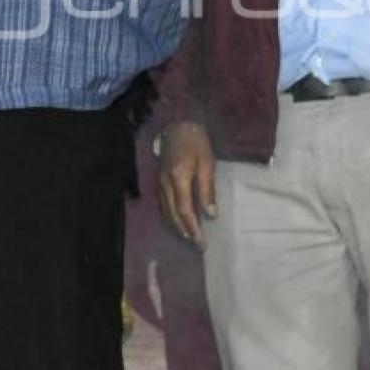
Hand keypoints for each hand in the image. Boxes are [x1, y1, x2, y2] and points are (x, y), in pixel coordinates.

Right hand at [157, 121, 215, 246]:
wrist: (179, 125)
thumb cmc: (197, 143)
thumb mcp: (207, 164)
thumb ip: (207, 190)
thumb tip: (211, 214)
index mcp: (179, 178)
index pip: (184, 211)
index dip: (193, 228)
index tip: (203, 241)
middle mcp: (165, 184)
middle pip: (173, 215)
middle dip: (185, 232)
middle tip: (198, 245)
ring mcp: (160, 183)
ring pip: (166, 212)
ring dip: (177, 227)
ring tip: (189, 238)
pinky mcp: (159, 181)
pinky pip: (163, 205)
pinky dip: (170, 218)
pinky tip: (178, 223)